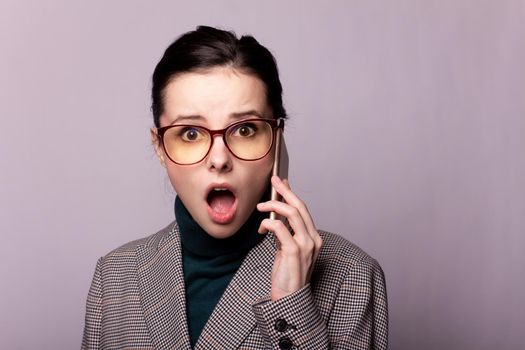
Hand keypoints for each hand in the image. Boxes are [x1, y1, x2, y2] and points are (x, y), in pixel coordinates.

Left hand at [257, 176, 322, 300]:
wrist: (289, 298)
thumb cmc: (287, 275)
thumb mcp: (287, 249)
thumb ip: (285, 233)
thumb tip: (276, 215)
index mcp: (313, 237)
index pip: (303, 209)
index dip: (291, 194)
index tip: (282, 183)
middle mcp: (313, 239)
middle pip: (299, 207)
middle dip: (285, 191)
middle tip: (273, 182)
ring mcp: (305, 245)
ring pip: (291, 213)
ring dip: (274, 205)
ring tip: (260, 206)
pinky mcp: (294, 251)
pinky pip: (279, 228)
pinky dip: (268, 223)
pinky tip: (261, 229)